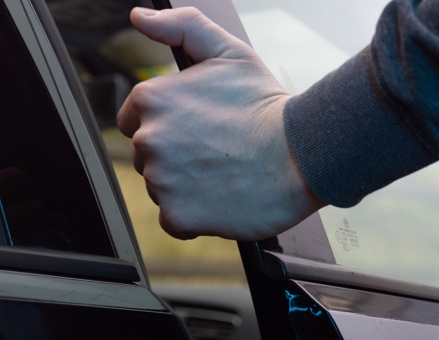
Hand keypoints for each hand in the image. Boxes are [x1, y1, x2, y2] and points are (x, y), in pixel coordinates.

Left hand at [116, 7, 324, 240]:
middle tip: (218, 153)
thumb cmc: (268, 106)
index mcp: (152, 98)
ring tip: (224, 174)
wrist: (302, 154)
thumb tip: (139, 17)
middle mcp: (148, 139)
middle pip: (148, 156)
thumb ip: (182, 26)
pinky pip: (174, 221)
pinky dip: (194, 215)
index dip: (169, 125)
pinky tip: (221, 198)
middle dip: (176, 156)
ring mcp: (161, 180)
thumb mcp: (228, 52)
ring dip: (186, 185)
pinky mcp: (178, 215)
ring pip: (161, 188)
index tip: (199, 131)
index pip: (136, 120)